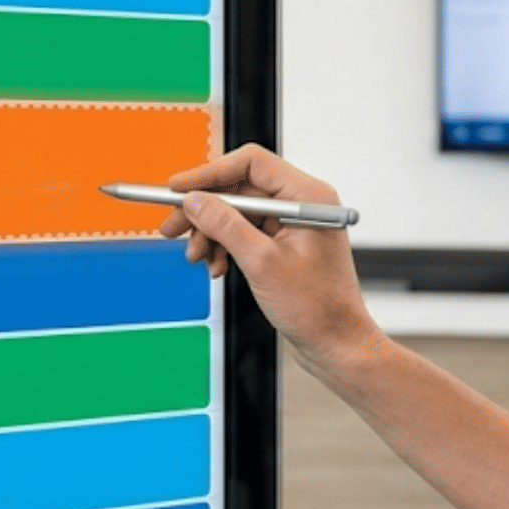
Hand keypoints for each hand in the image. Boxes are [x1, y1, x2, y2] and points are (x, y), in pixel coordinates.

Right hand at [158, 144, 387, 373]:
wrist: (335, 343)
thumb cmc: (318, 308)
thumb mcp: (262, 263)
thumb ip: (225, 226)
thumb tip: (195, 201)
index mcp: (307, 196)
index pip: (250, 164)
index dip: (209, 173)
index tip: (178, 188)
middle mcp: (300, 204)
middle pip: (238, 189)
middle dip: (203, 211)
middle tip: (173, 227)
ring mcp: (290, 224)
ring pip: (236, 213)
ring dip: (210, 233)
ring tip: (197, 257)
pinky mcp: (282, 243)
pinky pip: (243, 232)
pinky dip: (223, 246)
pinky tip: (215, 266)